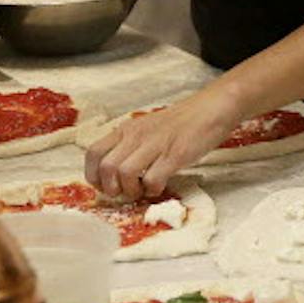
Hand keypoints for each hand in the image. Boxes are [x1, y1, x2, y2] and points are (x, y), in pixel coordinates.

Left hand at [81, 90, 239, 200]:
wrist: (210, 109)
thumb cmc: (179, 123)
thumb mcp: (147, 129)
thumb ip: (131, 146)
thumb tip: (115, 174)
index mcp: (126, 130)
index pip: (93, 153)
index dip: (93, 176)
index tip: (106, 186)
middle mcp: (136, 136)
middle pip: (106, 167)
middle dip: (111, 189)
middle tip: (124, 193)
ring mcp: (155, 144)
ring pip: (124, 174)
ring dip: (131, 191)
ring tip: (142, 191)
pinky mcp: (174, 154)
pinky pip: (152, 179)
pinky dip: (153, 190)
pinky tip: (160, 186)